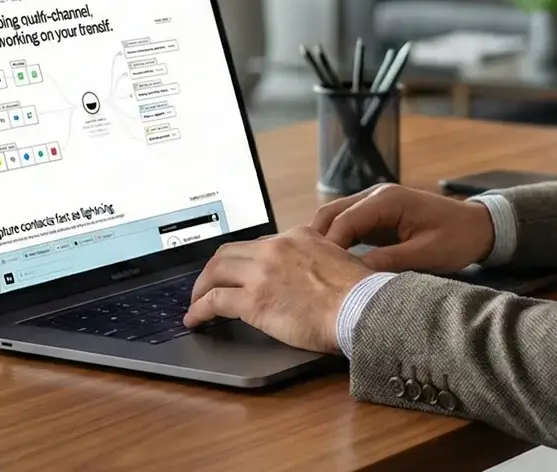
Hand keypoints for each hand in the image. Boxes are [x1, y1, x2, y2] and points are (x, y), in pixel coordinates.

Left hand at [183, 226, 371, 353]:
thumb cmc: (360, 294)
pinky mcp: (253, 300)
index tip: (238, 273)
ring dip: (200, 288)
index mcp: (298, 236)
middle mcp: (275, 248)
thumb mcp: (339, 260)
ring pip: (215, 272)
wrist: (361, 308)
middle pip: (229, 252)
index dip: (243, 261)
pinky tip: (194, 320)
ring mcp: (261, 273)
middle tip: (207, 285)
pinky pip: (214, 301)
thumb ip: (319, 259)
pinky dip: (198, 310)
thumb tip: (311, 275)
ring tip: (195, 303)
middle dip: (213, 270)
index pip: (259, 245)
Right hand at [311, 183, 495, 273]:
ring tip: (313, 270)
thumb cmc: (457, 238)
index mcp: (387, 200)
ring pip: (336, 219)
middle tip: (306, 272)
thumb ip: (390, 261)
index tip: (317, 273)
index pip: (345, 220)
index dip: (328, 246)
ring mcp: (374, 204)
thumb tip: (356, 276)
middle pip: (331, 214)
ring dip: (324, 241)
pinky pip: (348, 226)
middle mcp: (375, 196)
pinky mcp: (376, 216)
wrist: (478, 226)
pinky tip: (331, 265)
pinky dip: (337, 242)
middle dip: (317, 241)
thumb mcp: (426, 254)